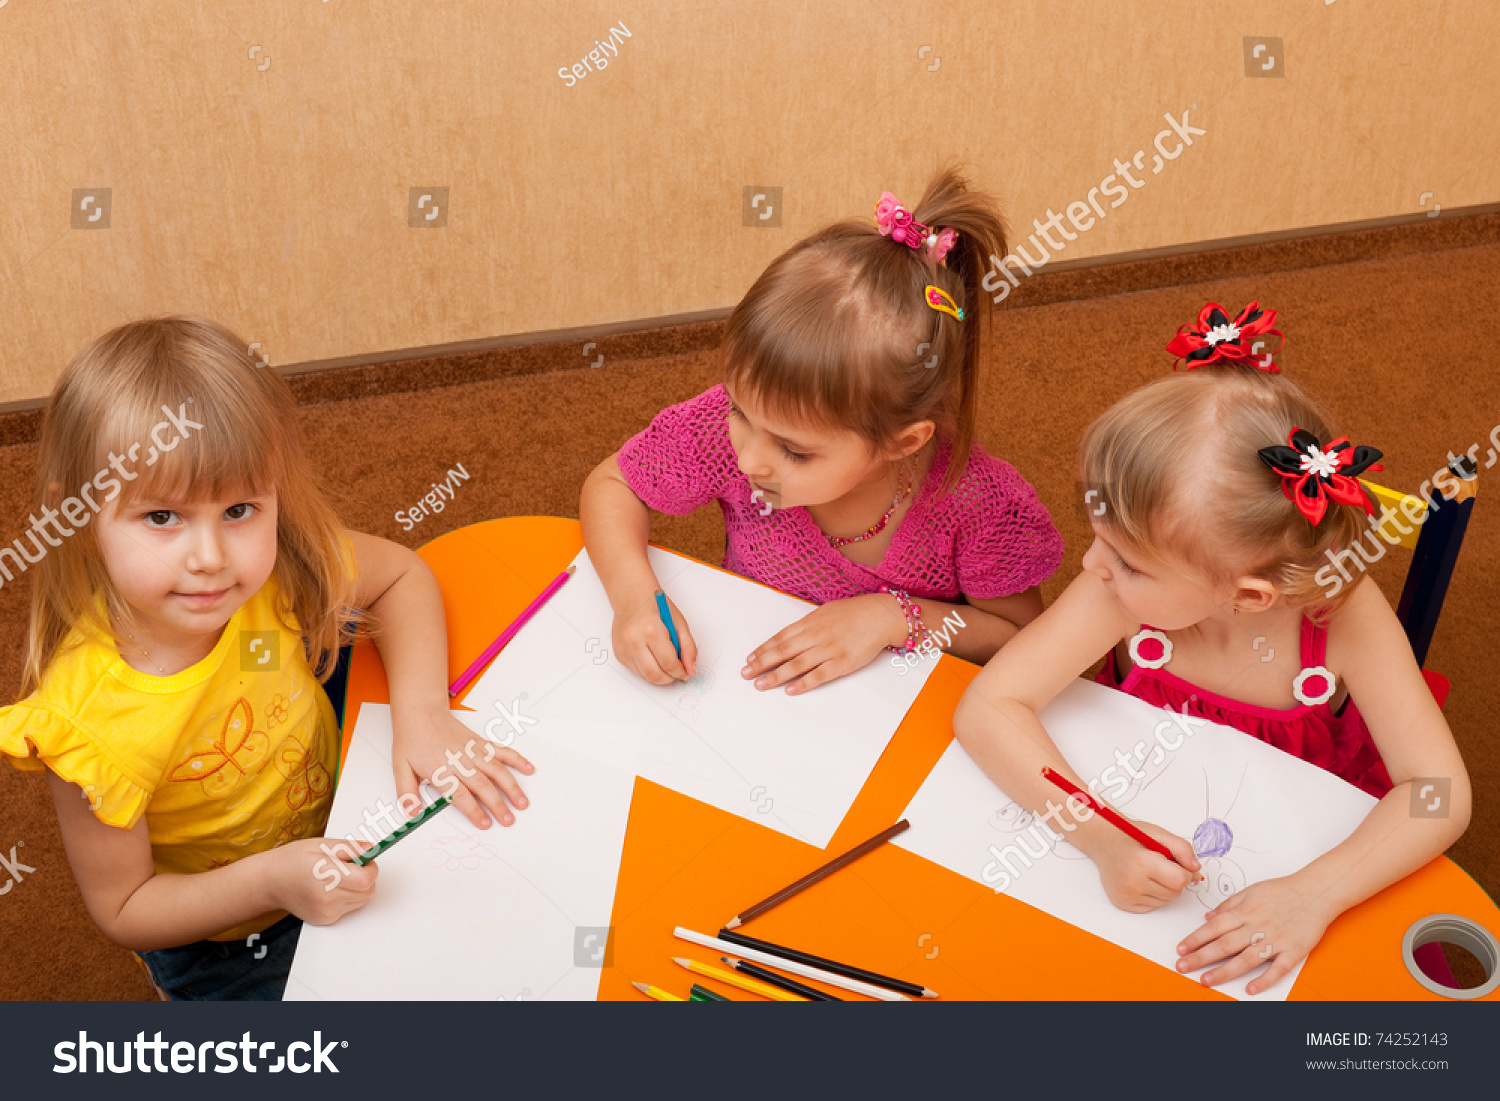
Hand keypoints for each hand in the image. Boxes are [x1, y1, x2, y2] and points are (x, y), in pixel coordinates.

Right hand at [268, 838, 379, 925]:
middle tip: (351, 867)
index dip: (370, 868)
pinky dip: (347, 898)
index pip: (366, 880)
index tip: (365, 860)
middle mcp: (327, 898)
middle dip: (365, 877)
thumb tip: (370, 848)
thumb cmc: (292, 861)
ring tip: (338, 877)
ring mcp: (326, 912)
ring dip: (357, 889)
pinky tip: (331, 889)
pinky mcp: (324, 920)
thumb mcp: (321, 844)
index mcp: (326, 876)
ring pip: (361, 901)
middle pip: (367, 891)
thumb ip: (349, 847)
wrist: (269, 882)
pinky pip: (349, 908)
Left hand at [391, 704, 533, 828]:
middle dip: (498, 804)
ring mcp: (473, 750)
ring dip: (512, 786)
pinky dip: (517, 759)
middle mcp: (460, 760)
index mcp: (440, 769)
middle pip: (483, 785)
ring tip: (522, 802)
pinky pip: (502, 751)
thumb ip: (406, 792)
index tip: (485, 823)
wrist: (421, 712)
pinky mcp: (480, 743)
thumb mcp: (400, 767)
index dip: (474, 810)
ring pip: (497, 769)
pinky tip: (529, 769)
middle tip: (508, 820)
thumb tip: (411, 813)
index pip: (460, 794)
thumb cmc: (411, 740)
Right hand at [612, 590, 696, 684]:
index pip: (668, 663)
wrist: (631, 595)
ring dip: (659, 676)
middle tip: (678, 673)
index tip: (686, 672)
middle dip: (670, 678)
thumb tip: (691, 670)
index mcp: (651, 630)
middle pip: (655, 675)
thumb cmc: (655, 606)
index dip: (680, 672)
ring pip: (645, 676)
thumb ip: (688, 647)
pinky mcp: (618, 653)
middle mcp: (633, 641)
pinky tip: (652, 657)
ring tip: (666, 663)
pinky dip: (647, 670)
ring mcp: (623, 648)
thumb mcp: (679, 622)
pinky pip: (636, 671)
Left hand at [742, 593, 907, 694]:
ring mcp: (828, 649)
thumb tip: (789, 637)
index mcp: (810, 622)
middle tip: (746, 673)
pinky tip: (790, 690)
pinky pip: (818, 675)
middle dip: (761, 663)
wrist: (881, 615)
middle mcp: (815, 635)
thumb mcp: (825, 612)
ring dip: (776, 676)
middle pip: (782, 651)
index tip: (750, 659)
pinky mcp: (842, 663)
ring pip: (796, 665)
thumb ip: (807, 625)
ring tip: (760, 684)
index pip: (780, 637)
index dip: (763, 649)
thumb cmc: (854, 613)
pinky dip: (803, 684)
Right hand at [1092, 820, 1199, 911]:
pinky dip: (1153, 895)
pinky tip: (1142, 880)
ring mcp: (1126, 895)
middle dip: (1174, 880)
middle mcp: (1132, 882)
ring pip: (1165, 901)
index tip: (1175, 862)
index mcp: (1142, 862)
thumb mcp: (1159, 834)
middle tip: (1161, 865)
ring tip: (1150, 872)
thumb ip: (1182, 849)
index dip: (1184, 871)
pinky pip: (1153, 906)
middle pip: (1175, 893)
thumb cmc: (1131, 837)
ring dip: (1164, 888)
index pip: (1180, 880)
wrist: (1104, 842)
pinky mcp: (1123, 903)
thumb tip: (1195, 869)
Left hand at [1176, 873, 1333, 994]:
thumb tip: (1208, 917)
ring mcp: (1275, 940)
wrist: (1317, 892)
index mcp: (1245, 911)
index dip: (1195, 939)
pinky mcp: (1293, 951)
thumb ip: (1229, 905)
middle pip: (1224, 945)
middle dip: (1201, 957)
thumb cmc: (1284, 891)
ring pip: (1245, 959)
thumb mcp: (1252, 890)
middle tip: (1182, 966)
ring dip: (1224, 971)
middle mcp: (1257, 926)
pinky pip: (1277, 968)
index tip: (1181, 949)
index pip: (1214, 927)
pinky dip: (1264, 979)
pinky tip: (1250, 988)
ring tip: (1206, 980)